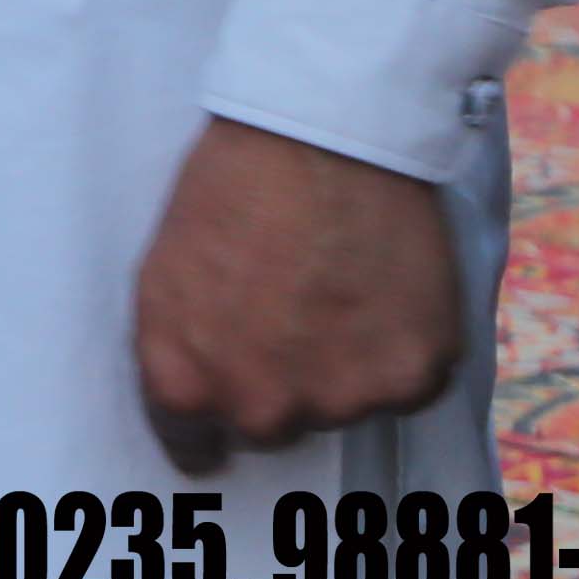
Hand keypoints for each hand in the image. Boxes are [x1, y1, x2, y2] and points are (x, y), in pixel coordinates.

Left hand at [128, 115, 464, 469]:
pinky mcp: (414, 377)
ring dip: (340, 367)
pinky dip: (399, 351)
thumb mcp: (164, 270)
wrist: (324, 137)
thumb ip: (181, 348)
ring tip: (338, 289)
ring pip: (341, 405)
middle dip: (274, 386)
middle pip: (269, 426)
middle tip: (288, 320)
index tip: (216, 418)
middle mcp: (264, 404)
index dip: (202, 427)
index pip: (189, 442)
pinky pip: (405, 386)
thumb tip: (197, 396)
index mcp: (189, 379)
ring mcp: (343, 397)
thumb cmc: (230, 187)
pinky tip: (384, 293)